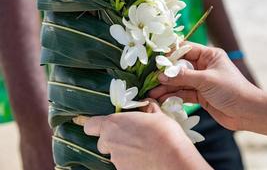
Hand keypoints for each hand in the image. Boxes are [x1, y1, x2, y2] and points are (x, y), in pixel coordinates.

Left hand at [82, 102, 210, 169]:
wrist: (173, 160)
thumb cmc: (164, 134)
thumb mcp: (157, 115)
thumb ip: (147, 108)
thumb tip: (147, 104)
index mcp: (114, 124)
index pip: (90, 125)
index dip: (96, 125)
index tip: (105, 125)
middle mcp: (110, 142)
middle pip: (103, 142)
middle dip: (113, 140)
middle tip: (131, 137)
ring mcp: (116, 160)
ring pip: (115, 154)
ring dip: (125, 151)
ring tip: (143, 149)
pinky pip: (124, 164)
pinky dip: (131, 161)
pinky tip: (145, 158)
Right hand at [149, 42, 260, 130]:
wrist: (247, 112)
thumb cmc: (231, 90)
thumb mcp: (206, 80)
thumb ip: (183, 77)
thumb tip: (162, 75)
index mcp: (209, 56)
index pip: (185, 50)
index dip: (170, 55)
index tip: (156, 60)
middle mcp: (204, 66)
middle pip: (180, 67)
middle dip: (165, 74)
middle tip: (150, 79)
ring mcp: (201, 81)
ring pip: (180, 82)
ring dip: (167, 87)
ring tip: (152, 92)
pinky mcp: (200, 95)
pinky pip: (183, 93)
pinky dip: (173, 96)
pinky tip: (162, 98)